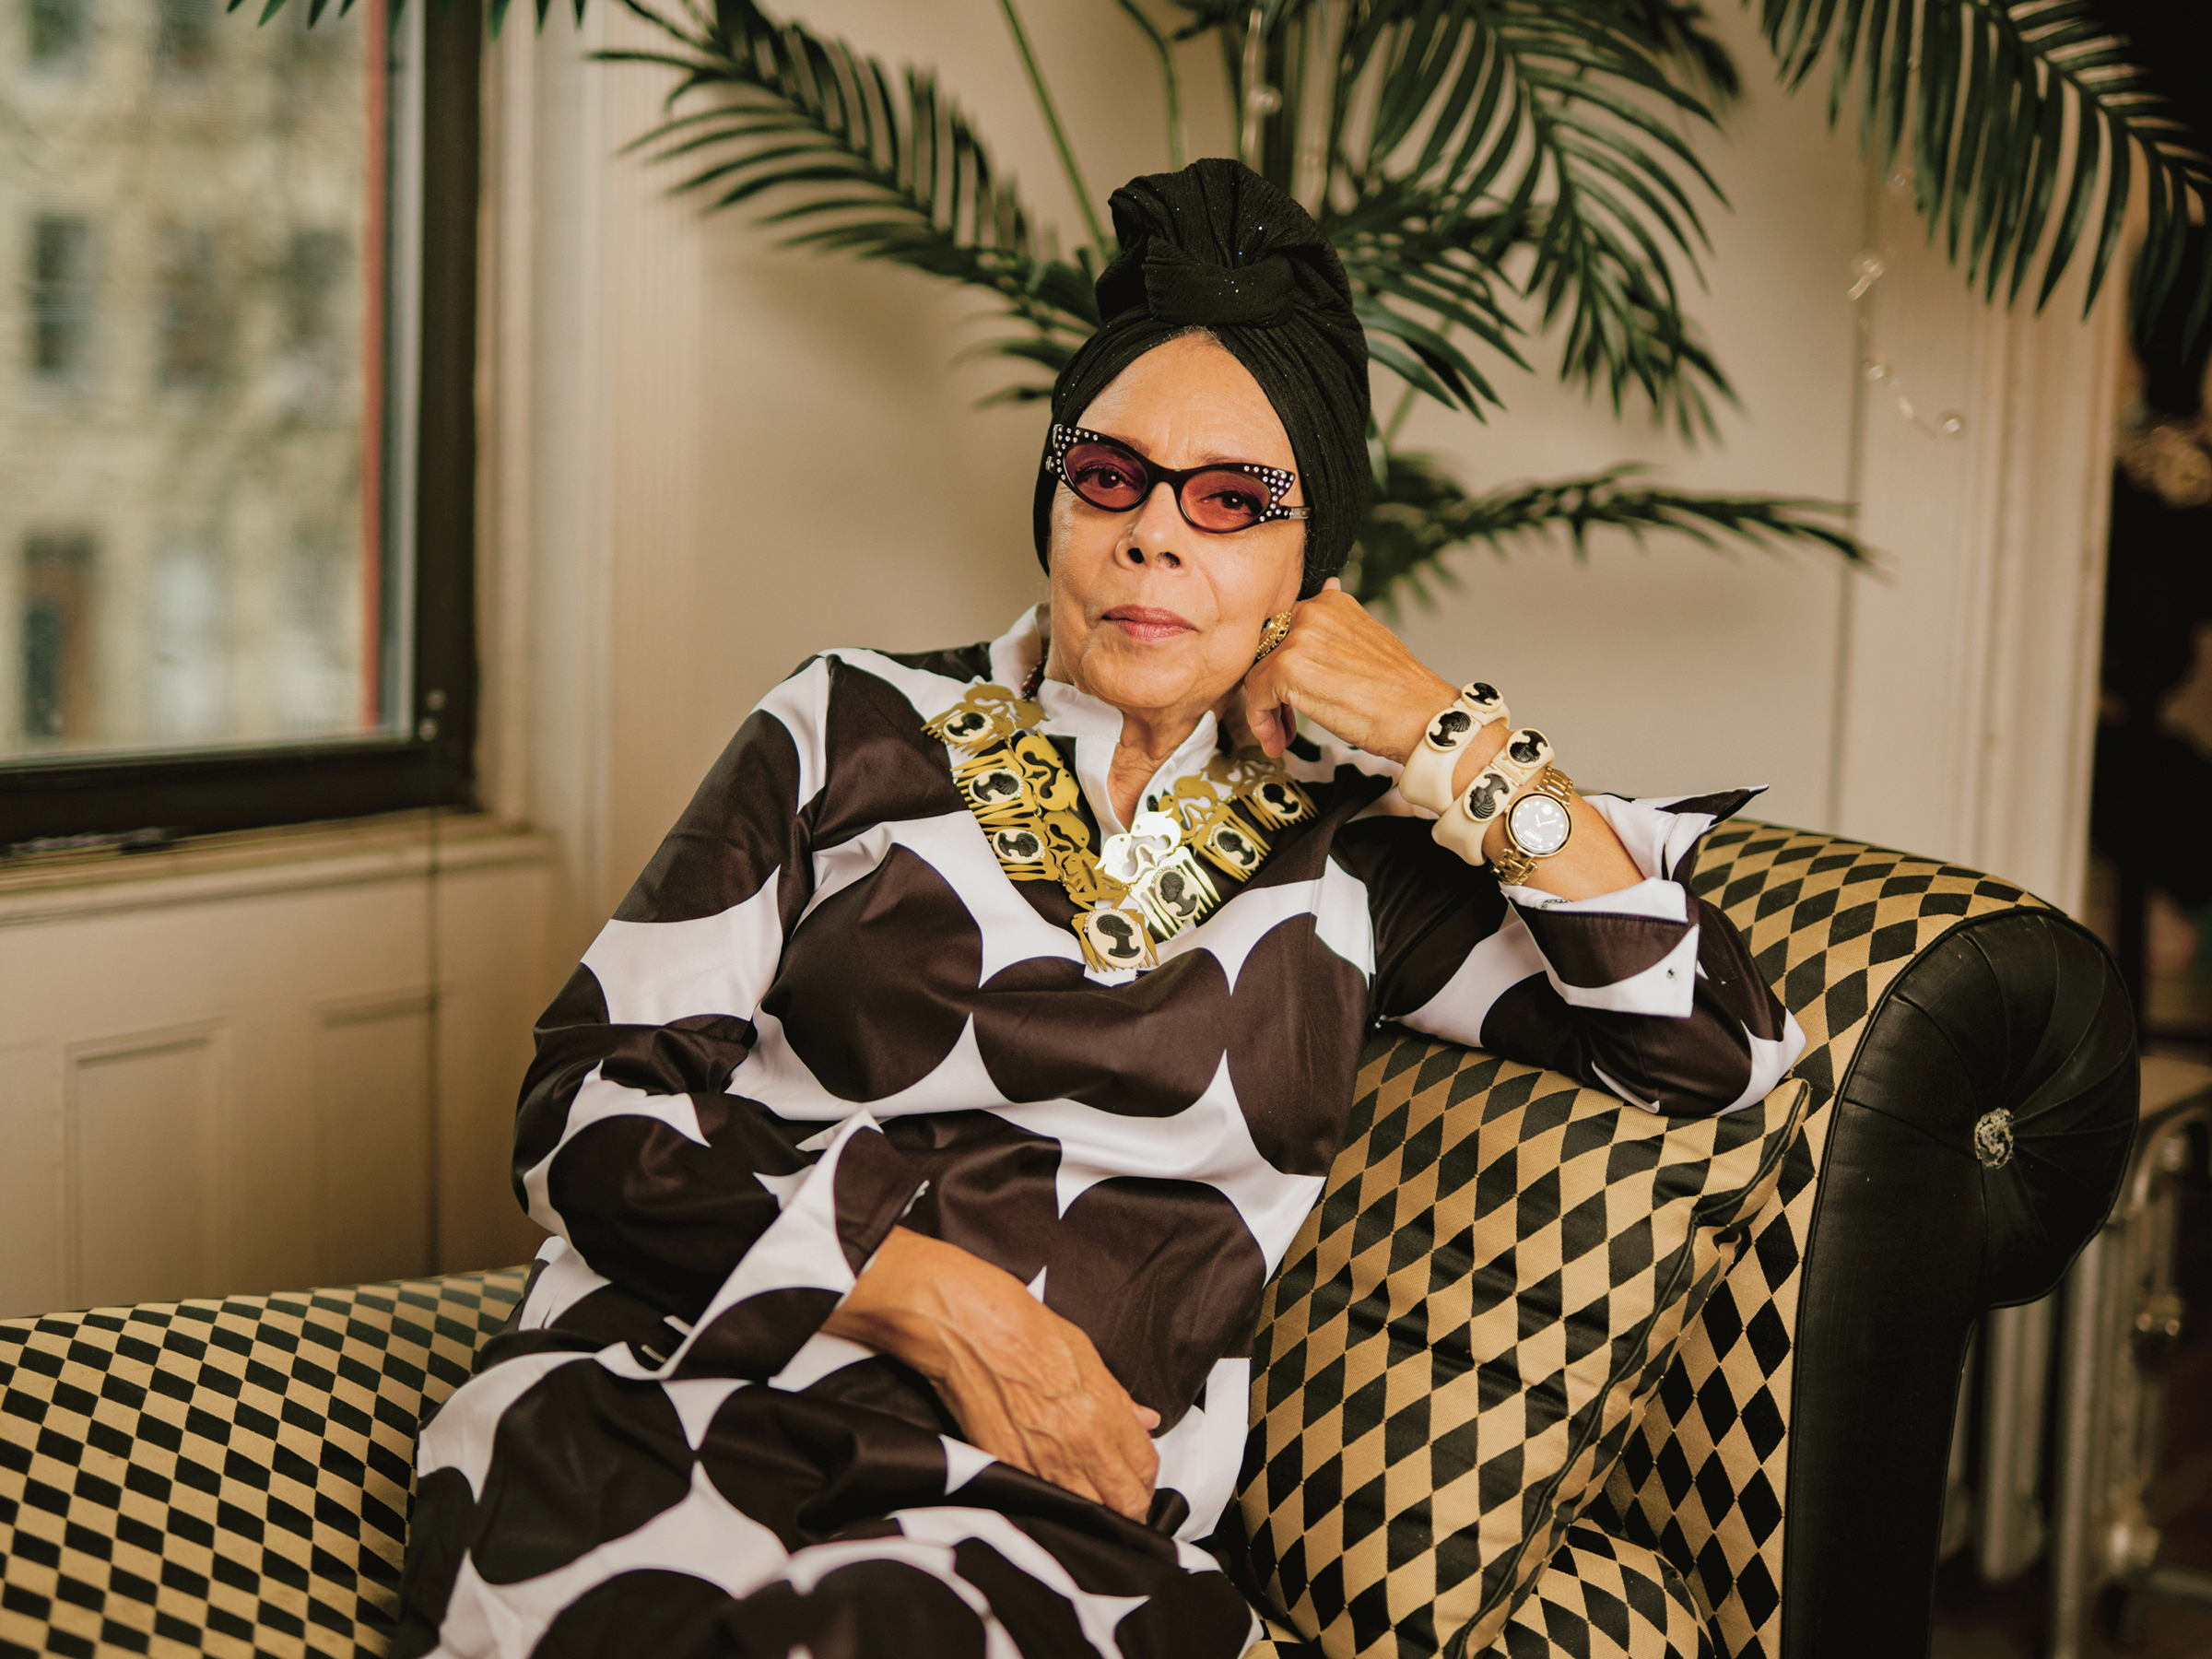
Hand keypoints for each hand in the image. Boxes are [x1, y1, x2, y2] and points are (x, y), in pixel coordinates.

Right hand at [822, 1228, 1161, 1519]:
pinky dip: (1053, 1508)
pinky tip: (1052, 1493)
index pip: (1146, 1468)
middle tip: (1118, 1495)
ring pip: (1088, 1514)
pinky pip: (1045, 1508)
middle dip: (1128, 1503)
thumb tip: (1145, 1419)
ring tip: (1087, 1496)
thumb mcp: (1086, 1355)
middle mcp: (1081, 1447)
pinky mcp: (1009, 1472)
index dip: (1144, 1477)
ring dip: (1093, 1509)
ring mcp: (1044, 1466)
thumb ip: (1118, 1399)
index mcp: (1105, 1414)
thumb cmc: (1026, 1331)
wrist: (971, 1331)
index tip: (1135, 1476)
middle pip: (1126, 1504)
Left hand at [1239, 579, 1461, 762]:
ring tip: (1281, 736)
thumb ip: (1339, 621)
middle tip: (1287, 721)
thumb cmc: (1400, 691)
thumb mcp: (1371, 639)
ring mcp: (1298, 638)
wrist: (1420, 716)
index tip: (1293, 695)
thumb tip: (1328, 587)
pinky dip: (1263, 723)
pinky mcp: (1287, 669)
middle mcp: (1311, 612)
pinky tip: (1278, 740)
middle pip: (1268, 654)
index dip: (1285, 669)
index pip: (1285, 634)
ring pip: (1259, 676)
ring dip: (1267, 712)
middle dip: (1274, 692)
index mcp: (1330, 603)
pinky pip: (1256, 697)